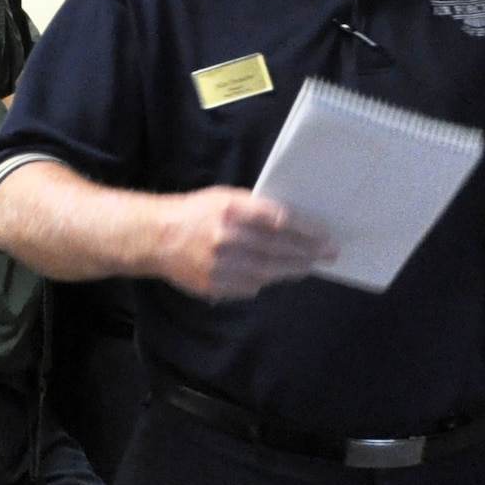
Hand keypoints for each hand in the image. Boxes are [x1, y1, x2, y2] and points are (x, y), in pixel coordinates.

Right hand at [150, 187, 334, 300]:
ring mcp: (220, 264)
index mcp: (231, 209)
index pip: (279, 219)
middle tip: (328, 253)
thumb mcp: (224, 199)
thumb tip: (293, 224)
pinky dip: (265, 280)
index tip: (325, 234)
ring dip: (292, 268)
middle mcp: (226, 236)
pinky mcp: (214, 284)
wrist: (156, 238)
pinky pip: (250, 286)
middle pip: (278, 248)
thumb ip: (255, 210)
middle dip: (307, 251)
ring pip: (267, 270)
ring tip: (309, 265)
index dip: (306, 228)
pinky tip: (276, 274)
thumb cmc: (196, 213)